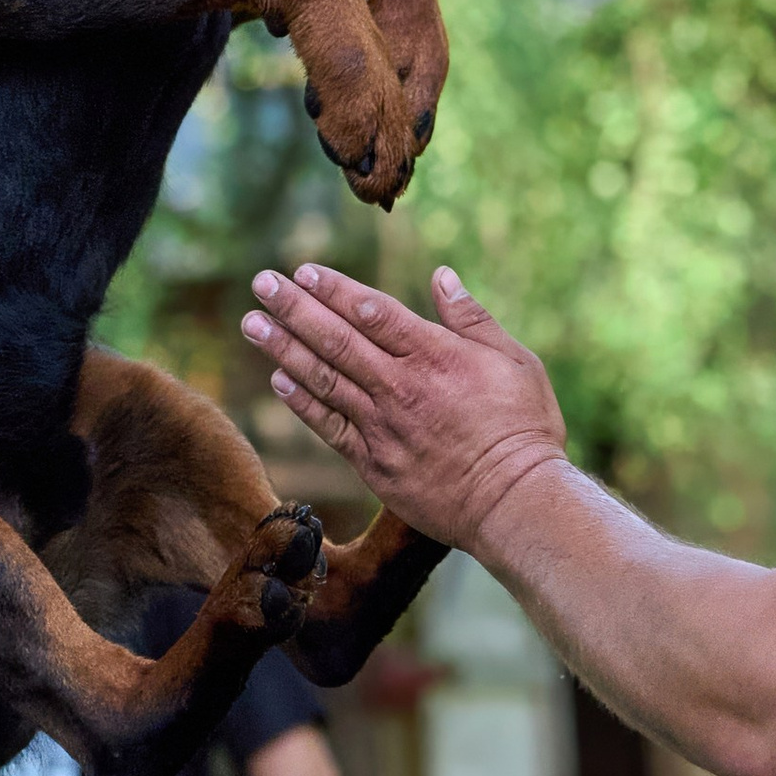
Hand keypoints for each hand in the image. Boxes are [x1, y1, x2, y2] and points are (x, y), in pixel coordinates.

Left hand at [239, 263, 567, 556]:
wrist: (515, 504)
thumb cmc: (524, 430)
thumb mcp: (515, 362)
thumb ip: (472, 319)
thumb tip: (442, 276)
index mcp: (436, 357)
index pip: (374, 312)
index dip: (335, 289)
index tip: (303, 271)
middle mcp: (401, 387)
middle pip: (337, 340)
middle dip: (295, 308)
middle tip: (261, 283)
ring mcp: (383, 426)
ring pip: (323, 379)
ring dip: (283, 348)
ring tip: (251, 323)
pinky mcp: (373, 463)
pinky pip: (328, 426)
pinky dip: (301, 402)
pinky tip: (277, 379)